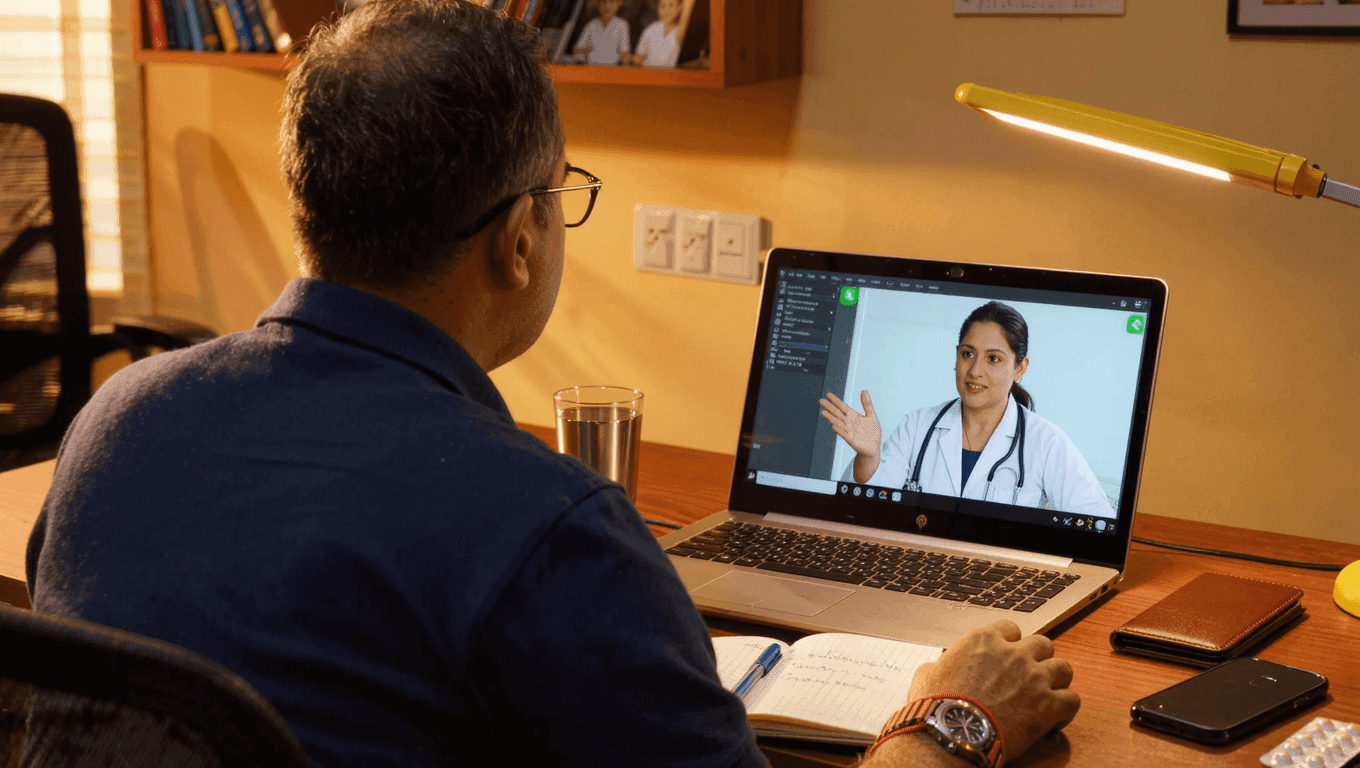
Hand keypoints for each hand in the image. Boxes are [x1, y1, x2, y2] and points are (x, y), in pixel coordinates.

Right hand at [818, 390, 881, 458]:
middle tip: (820, 400)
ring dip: (830, 418)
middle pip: (837, 413)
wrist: (874, 447)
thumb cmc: (872, 432)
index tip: (828, 394)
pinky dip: (839, 431)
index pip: (842, 406)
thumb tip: (864, 390)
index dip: (836, 401)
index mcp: (853, 416)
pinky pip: (844, 435)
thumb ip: (867, 404)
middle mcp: (848, 423)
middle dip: (829, 407)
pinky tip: (834, 426)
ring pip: (838, 423)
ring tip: (823, 412)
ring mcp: (849, 432)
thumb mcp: (871, 415)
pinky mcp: (852, 441)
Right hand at [904, 620, 1079, 764]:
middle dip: (1039, 659)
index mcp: (984, 640)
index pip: (1011, 629)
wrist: (951, 733)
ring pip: (1064, 668)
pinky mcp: (1048, 704)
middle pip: (1043, 644)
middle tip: (1031, 676)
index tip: (1009, 656)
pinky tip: (1055, 718)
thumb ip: (939, 664)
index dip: (1011, 644)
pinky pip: (1072, 699)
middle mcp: (1013, 653)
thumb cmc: (937, 707)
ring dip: (1057, 681)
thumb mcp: (927, 675)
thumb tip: (935, 667)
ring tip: (1049, 694)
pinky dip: (1066, 708)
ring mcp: (1033, 677)